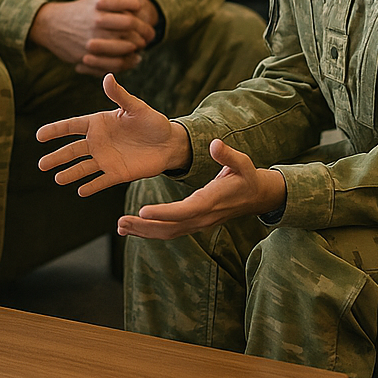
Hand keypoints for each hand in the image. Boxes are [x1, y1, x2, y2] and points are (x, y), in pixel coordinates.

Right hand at [28, 0, 157, 75]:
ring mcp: (94, 38)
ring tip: (139, 47)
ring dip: (136, 47)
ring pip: (127, 46)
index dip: (144, 18)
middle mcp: (98, 19)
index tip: (147, 22)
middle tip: (149, 36)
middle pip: (132, 27)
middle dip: (144, 33)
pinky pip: (115, 62)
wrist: (51, 25)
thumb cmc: (80, 10)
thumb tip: (139, 7)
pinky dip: (127, 62)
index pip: (133, 11)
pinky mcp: (89, 55)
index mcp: (101, 2)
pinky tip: (133, 59)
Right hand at [36, 74, 189, 195]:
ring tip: (57, 179)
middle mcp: (98, 142)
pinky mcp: (117, 174)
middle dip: (57, 157)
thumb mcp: (137, 107)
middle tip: (41, 165)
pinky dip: (91, 186)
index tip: (39, 135)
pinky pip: (101, 181)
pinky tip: (80, 191)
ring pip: (83, 167)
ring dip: (70, 173)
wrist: (170, 143)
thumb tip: (107, 76)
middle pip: (73, 150)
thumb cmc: (152, 122)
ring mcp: (106, 159)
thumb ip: (120, 95)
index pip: (72, 126)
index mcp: (99, 123)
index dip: (55, 130)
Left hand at [118, 138, 286, 239]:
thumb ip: (228, 155)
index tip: (142, 211)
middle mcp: (203, 217)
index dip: (163, 212)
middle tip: (121, 222)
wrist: (257, 197)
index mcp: (211, 201)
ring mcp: (198, 223)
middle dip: (145, 227)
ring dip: (144, 231)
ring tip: (121, 227)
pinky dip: (151, 231)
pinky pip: (171, 231)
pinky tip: (134, 228)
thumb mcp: (242, 163)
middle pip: (171, 227)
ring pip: (169, 233)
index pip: (185, 211)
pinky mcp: (194, 223)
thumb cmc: (247, 177)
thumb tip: (215, 144)